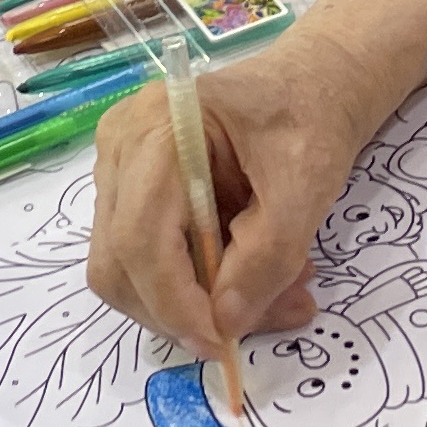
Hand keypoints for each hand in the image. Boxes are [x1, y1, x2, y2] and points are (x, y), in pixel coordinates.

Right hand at [85, 38, 391, 353]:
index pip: (140, 237)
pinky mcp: (128, 188)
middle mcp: (120, 145)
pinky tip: (242, 271)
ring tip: (266, 296)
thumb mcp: (306, 187)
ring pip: (124, 269)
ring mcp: (117, 167)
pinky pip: (140, 256)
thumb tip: (225, 324)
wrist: (310, 83)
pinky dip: (188, 283)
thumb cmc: (309, 118)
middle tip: (249, 327)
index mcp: (159, 128)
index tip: (223, 343)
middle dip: (178, 312)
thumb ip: (267, 258)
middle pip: (118, 261)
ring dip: (187, 303)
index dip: (175, 303)